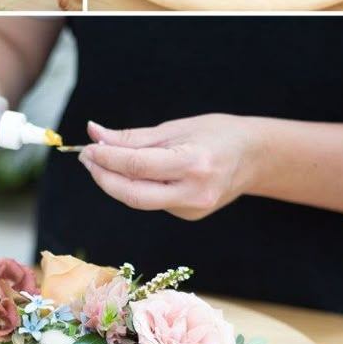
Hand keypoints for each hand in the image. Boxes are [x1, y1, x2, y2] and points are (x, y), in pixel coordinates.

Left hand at [78, 117, 259, 220]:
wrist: (255, 157)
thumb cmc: (217, 134)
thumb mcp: (176, 127)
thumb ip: (133, 137)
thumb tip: (95, 135)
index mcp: (194, 163)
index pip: (137, 166)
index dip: (107, 158)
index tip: (88, 148)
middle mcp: (194, 192)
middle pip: (133, 194)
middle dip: (103, 177)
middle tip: (87, 158)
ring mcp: (192, 209)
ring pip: (139, 200)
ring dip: (114, 183)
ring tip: (101, 161)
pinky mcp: (189, 216)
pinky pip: (152, 201)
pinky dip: (134, 186)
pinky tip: (130, 172)